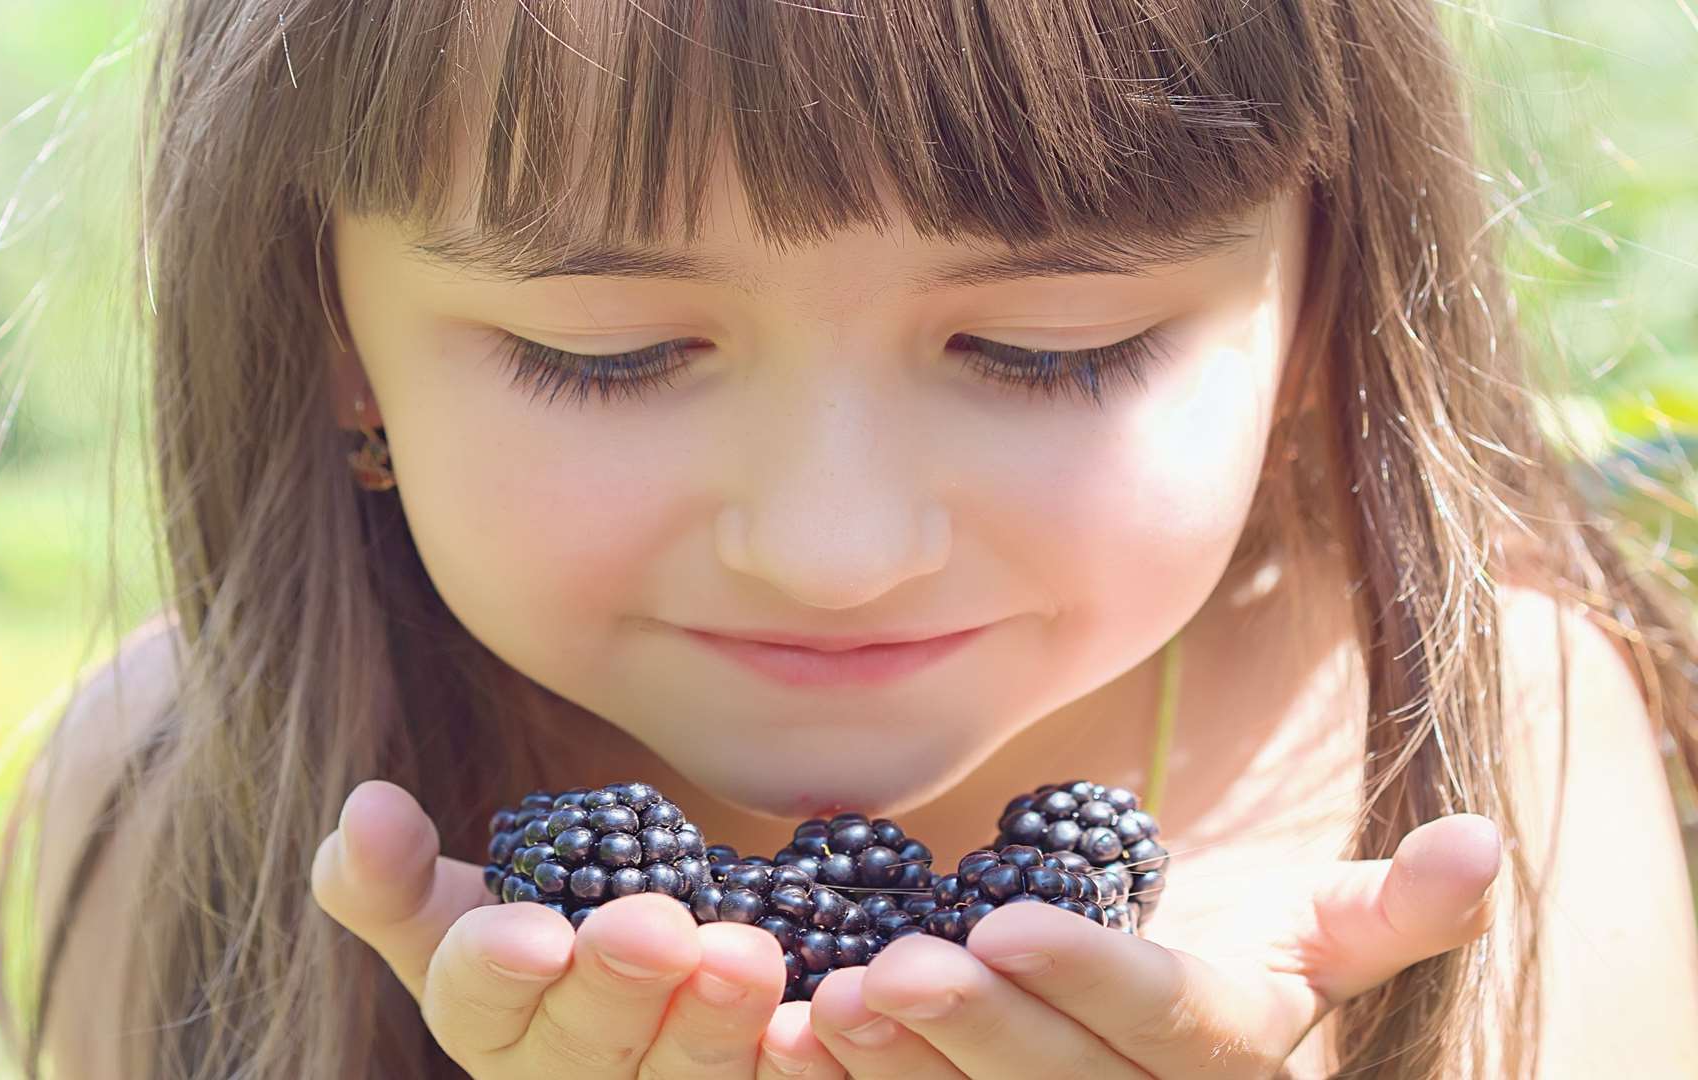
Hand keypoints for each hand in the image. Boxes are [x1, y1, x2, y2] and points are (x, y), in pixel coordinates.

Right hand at [309, 779, 843, 1077]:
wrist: (652, 958)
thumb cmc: (534, 922)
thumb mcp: (451, 902)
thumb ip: (390, 873)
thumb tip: (364, 809)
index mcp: (487, 1019)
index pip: (475, 1001)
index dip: (500, 969)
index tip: (535, 932)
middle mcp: (567, 1074)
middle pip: (587, 1044)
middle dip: (620, 986)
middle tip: (656, 928)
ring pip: (688, 1073)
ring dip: (717, 1021)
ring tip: (746, 956)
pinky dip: (799, 1058)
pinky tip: (819, 1015)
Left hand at [803, 813, 1502, 1077]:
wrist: (1150, 1046)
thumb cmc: (1221, 971)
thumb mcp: (1306, 937)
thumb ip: (1383, 912)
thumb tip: (1483, 839)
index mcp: (1233, 1064)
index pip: (1175, 1030)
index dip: (1093, 983)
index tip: (999, 924)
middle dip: (974, 1031)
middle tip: (882, 966)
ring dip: (897, 1074)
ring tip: (822, 1005)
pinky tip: (788, 1047)